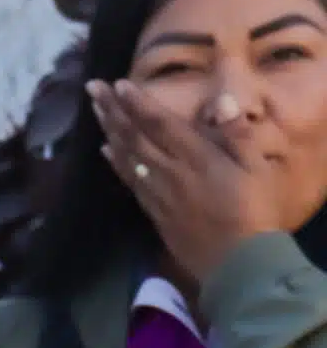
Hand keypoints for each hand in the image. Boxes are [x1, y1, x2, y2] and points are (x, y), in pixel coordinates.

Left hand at [93, 75, 306, 286]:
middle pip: (134, 137)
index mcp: (196, 158)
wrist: (236, 262)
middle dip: (112, 110)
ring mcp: (158, 193)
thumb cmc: (253, 211)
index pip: (160, 124)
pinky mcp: (154, 212)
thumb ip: (237, 134)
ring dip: (109, 131)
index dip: (137, 103)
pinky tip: (105, 150)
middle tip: (92, 88)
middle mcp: (170, 172)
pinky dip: (115, 163)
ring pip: (126, 157)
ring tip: (95, 110)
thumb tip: (222, 102)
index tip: (117, 84)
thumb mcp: (256, 168)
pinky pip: (129, 181)